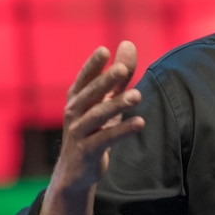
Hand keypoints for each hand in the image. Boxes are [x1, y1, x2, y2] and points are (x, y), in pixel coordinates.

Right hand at [49, 41, 144, 192]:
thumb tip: (128, 43)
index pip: (84, 78)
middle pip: (90, 94)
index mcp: (77, 98)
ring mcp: (78, 132)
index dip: (93, 65)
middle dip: (106, 81)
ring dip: (118, 104)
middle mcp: (74, 113)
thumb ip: (119, 74)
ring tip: (137, 95)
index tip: (104, 50)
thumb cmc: (93, 128)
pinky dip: (123, 130)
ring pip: (98, 115)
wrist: (75, 171)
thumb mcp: (106, 100)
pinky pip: (105, 139)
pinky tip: (140, 123)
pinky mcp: (87, 151)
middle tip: (122, 69)